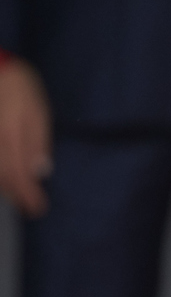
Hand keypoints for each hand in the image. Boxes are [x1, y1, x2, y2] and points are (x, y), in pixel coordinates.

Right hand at [0, 56, 52, 216]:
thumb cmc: (18, 87)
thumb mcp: (37, 111)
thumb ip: (37, 142)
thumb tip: (41, 172)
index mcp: (9, 137)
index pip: (17, 175)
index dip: (27, 196)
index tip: (38, 209)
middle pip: (1, 178)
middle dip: (16, 195)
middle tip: (31, 207)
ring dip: (4, 186)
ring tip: (19, 196)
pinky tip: (5, 177)